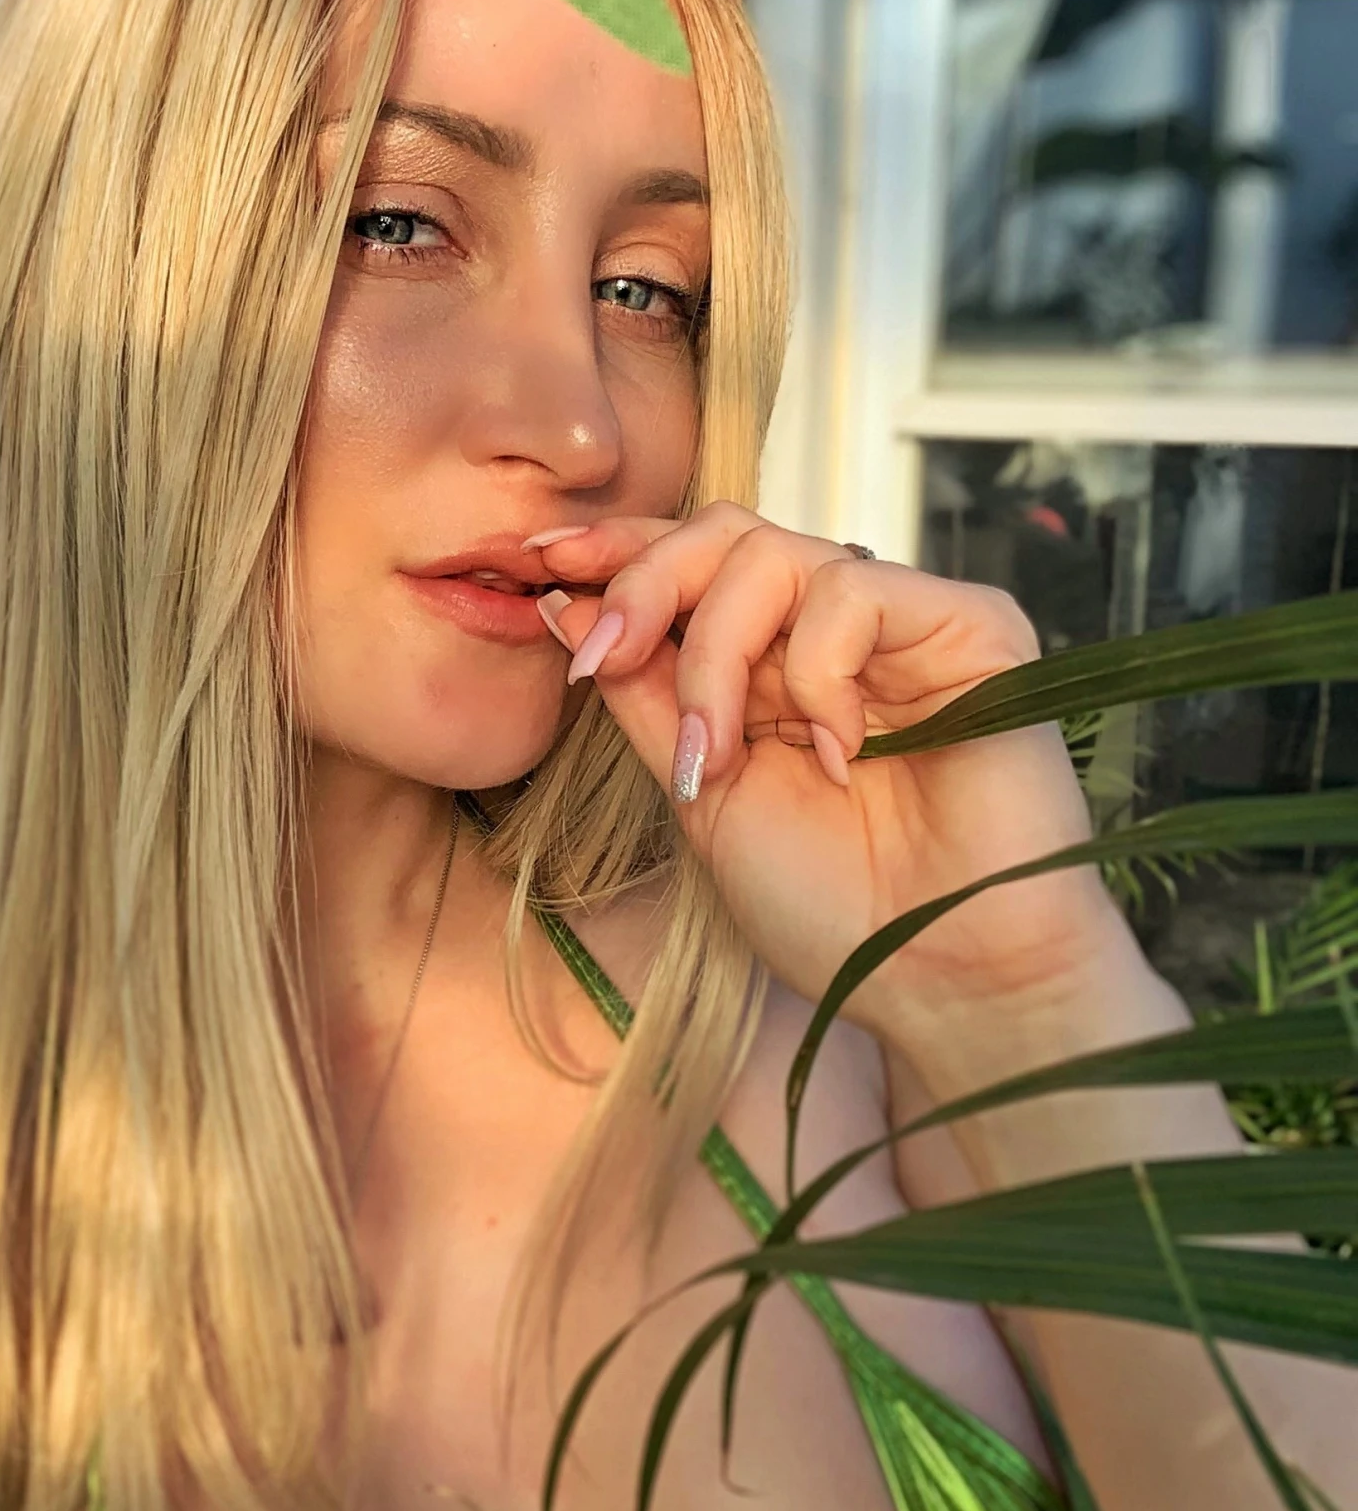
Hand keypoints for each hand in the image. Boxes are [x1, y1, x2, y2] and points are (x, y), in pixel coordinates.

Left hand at [531, 504, 1136, 1046]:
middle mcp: (836, 628)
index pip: (693, 563)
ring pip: (774, 557)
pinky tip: (839, 758)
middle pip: (723, 533)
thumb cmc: (833, 905)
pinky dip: (817, 675)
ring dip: (715, 660)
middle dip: (645, 586)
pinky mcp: (973, 625)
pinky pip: (854, 594)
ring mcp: (904, 622)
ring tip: (722, 758)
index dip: (617, 552)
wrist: (939, 976)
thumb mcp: (702, 793)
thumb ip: (644, 695)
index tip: (537, 562)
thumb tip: (561, 603)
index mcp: (772, 660)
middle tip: (605, 660)